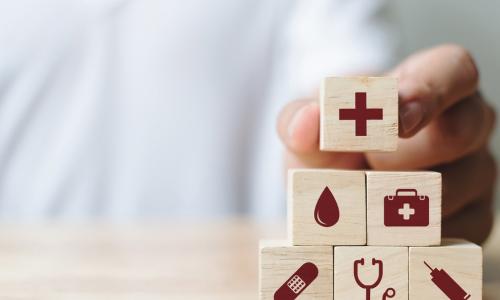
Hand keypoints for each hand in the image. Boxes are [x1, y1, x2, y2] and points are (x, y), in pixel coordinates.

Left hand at [277, 44, 495, 243]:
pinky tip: (380, 230)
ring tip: (361, 199)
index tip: (393, 120)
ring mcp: (475, 172)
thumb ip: (301, 120)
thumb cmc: (334, 143)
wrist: (337, 183)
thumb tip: (306, 122)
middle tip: (363, 165)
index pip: (453, 69)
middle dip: (399, 156)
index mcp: (433, 83)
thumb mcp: (312, 128)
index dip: (427, 92)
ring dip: (397, 201)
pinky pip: (453, 231)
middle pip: (458, 133)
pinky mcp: (475, 217)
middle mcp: (465, 124)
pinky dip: (410, 236)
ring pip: (454, 188)